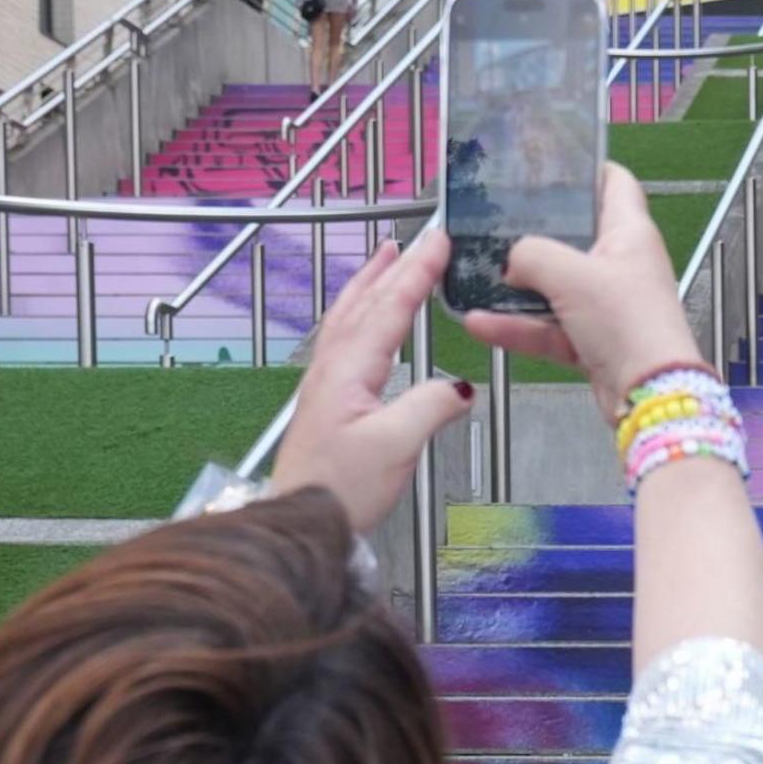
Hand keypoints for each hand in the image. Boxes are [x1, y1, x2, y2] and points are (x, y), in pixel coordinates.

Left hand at [265, 230, 474, 533]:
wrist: (301, 522)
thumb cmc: (341, 488)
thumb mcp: (396, 446)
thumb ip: (430, 407)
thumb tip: (461, 388)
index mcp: (349, 370)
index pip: (389, 309)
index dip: (416, 273)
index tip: (438, 242)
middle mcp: (332, 368)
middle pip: (365, 304)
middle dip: (393, 268)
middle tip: (416, 241)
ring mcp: (325, 383)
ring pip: (349, 318)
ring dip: (370, 285)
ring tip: (385, 261)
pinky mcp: (326, 402)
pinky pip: (344, 339)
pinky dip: (360, 314)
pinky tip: (366, 322)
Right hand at [464, 162, 705, 416]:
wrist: (650, 395)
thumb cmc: (626, 323)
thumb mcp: (571, 275)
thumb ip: (532, 254)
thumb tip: (512, 259)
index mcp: (629, 232)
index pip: (614, 183)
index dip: (584, 168)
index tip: (546, 163)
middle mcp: (621, 264)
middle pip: (575, 235)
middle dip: (535, 230)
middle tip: (494, 218)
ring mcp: (607, 304)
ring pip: (556, 286)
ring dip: (517, 286)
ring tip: (475, 274)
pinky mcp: (594, 341)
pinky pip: (549, 327)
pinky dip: (518, 326)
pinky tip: (479, 323)